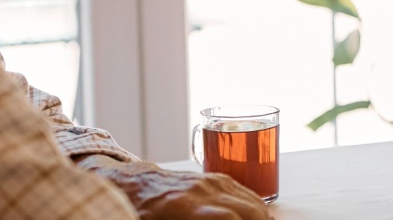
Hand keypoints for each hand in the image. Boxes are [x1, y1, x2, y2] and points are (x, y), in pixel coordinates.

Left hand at [78, 155, 269, 219]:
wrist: (130, 184)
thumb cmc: (141, 211)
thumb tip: (220, 218)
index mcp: (187, 208)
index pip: (231, 218)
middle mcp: (203, 192)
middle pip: (249, 210)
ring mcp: (210, 182)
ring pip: (251, 199)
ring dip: (261, 216)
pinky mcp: (213, 177)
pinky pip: (243, 190)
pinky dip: (255, 204)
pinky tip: (258, 214)